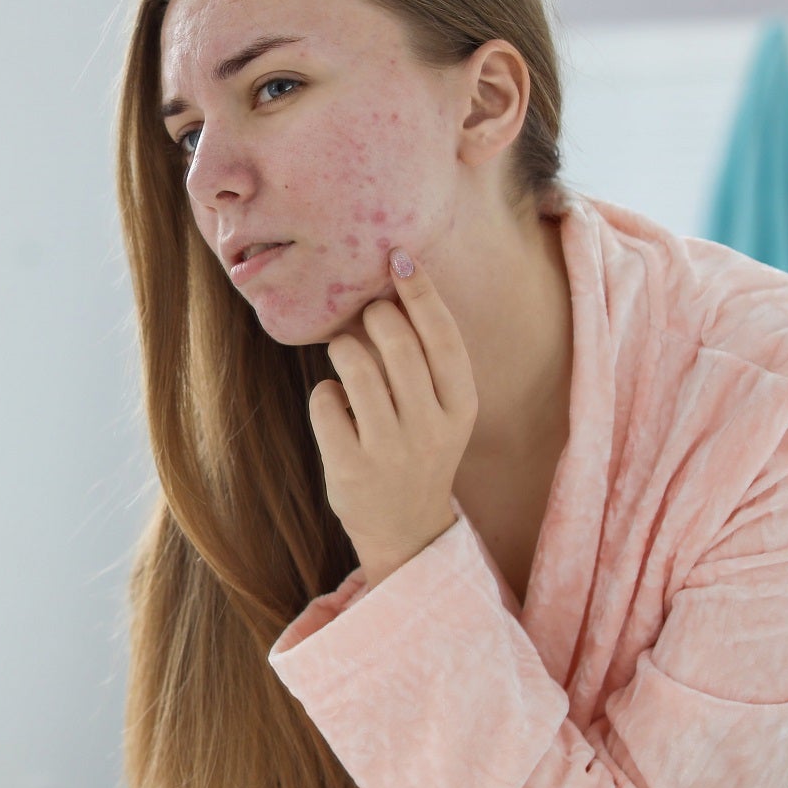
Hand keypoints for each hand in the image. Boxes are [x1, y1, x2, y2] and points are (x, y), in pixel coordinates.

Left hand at [308, 249, 477, 584]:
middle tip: (364, 315)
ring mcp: (390, 449)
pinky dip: (325, 393)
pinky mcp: (350, 467)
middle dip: (372, 315)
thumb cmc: (418, 448)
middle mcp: (431, 427)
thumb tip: (390, 285)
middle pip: (395, 341)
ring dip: (343, 347)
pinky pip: (325, 400)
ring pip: (354, 365)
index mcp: (462, 406)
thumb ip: (425, 358)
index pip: (443, 336)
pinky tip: (338, 408)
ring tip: (346, 354)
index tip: (399, 258)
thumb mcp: (441, 408)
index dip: (421, 292)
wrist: (406, 530)